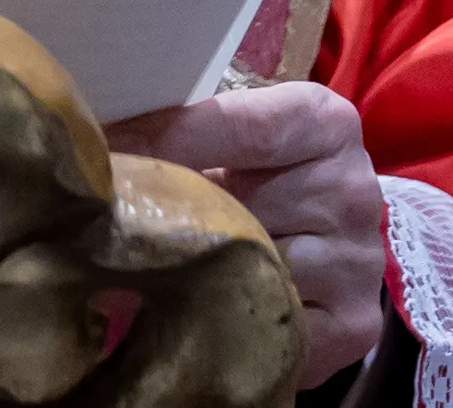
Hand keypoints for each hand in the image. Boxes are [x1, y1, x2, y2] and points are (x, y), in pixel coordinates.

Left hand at [106, 83, 385, 388]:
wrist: (327, 233)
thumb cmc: (263, 174)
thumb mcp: (234, 134)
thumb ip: (182, 126)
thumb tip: (94, 129)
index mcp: (325, 121)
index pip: (239, 126)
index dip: (165, 140)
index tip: (104, 154)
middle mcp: (353, 188)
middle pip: (241, 207)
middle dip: (178, 217)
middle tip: (118, 224)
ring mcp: (359, 261)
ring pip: (254, 271)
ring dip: (202, 275)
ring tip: (162, 269)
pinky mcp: (354, 324)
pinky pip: (277, 331)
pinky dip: (236, 324)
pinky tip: (209, 310)